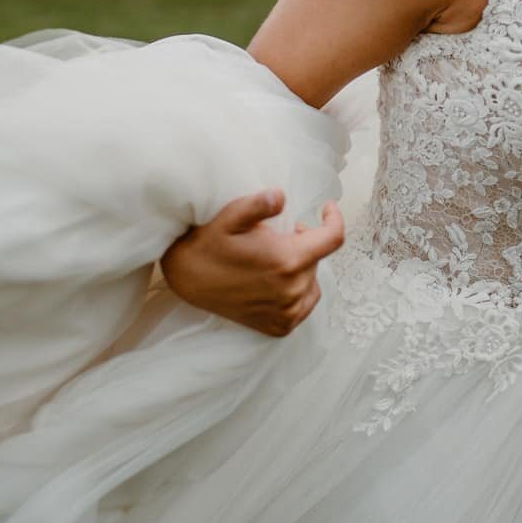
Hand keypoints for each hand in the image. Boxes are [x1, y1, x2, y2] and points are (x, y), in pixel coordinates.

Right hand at [159, 190, 345, 336]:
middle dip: (304, 242)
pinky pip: (304, 304)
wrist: (187, 280)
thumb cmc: (209, 244)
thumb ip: (258, 205)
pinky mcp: (280, 326)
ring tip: (275, 259)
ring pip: (312, 281)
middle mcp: (292, 290)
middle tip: (279, 235)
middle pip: (317, 258)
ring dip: (302, 267)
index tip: (326, 208)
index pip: (333, 239)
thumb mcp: (229, 217)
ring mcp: (287, 312)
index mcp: (288, 260)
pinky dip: (298, 291)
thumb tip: (280, 196)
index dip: (334, 219)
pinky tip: (277, 281)